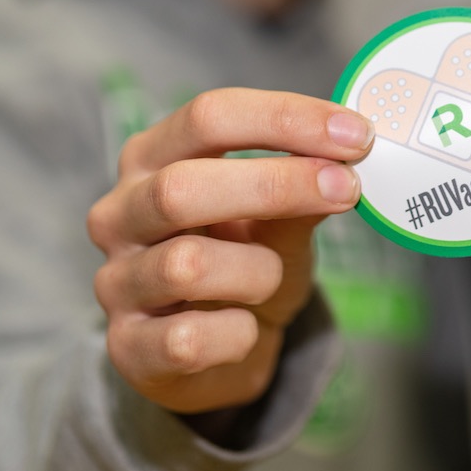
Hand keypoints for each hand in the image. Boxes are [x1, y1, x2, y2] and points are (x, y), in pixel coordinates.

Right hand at [87, 88, 373, 413]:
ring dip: (258, 271)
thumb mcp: (279, 220)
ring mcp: (116, 281)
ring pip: (187, 265)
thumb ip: (303, 186)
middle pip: (182, 185)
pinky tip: (246, 328)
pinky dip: (238, 334)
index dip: (285, 119)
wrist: (216, 353)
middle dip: (276, 185)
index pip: (208, 116)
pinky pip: (188, 339)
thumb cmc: (244, 267)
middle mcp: (120, 212)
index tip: (355, 135)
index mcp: (153, 158)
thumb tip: (348, 151)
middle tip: (346, 190)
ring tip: (272, 278)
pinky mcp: (127, 348)